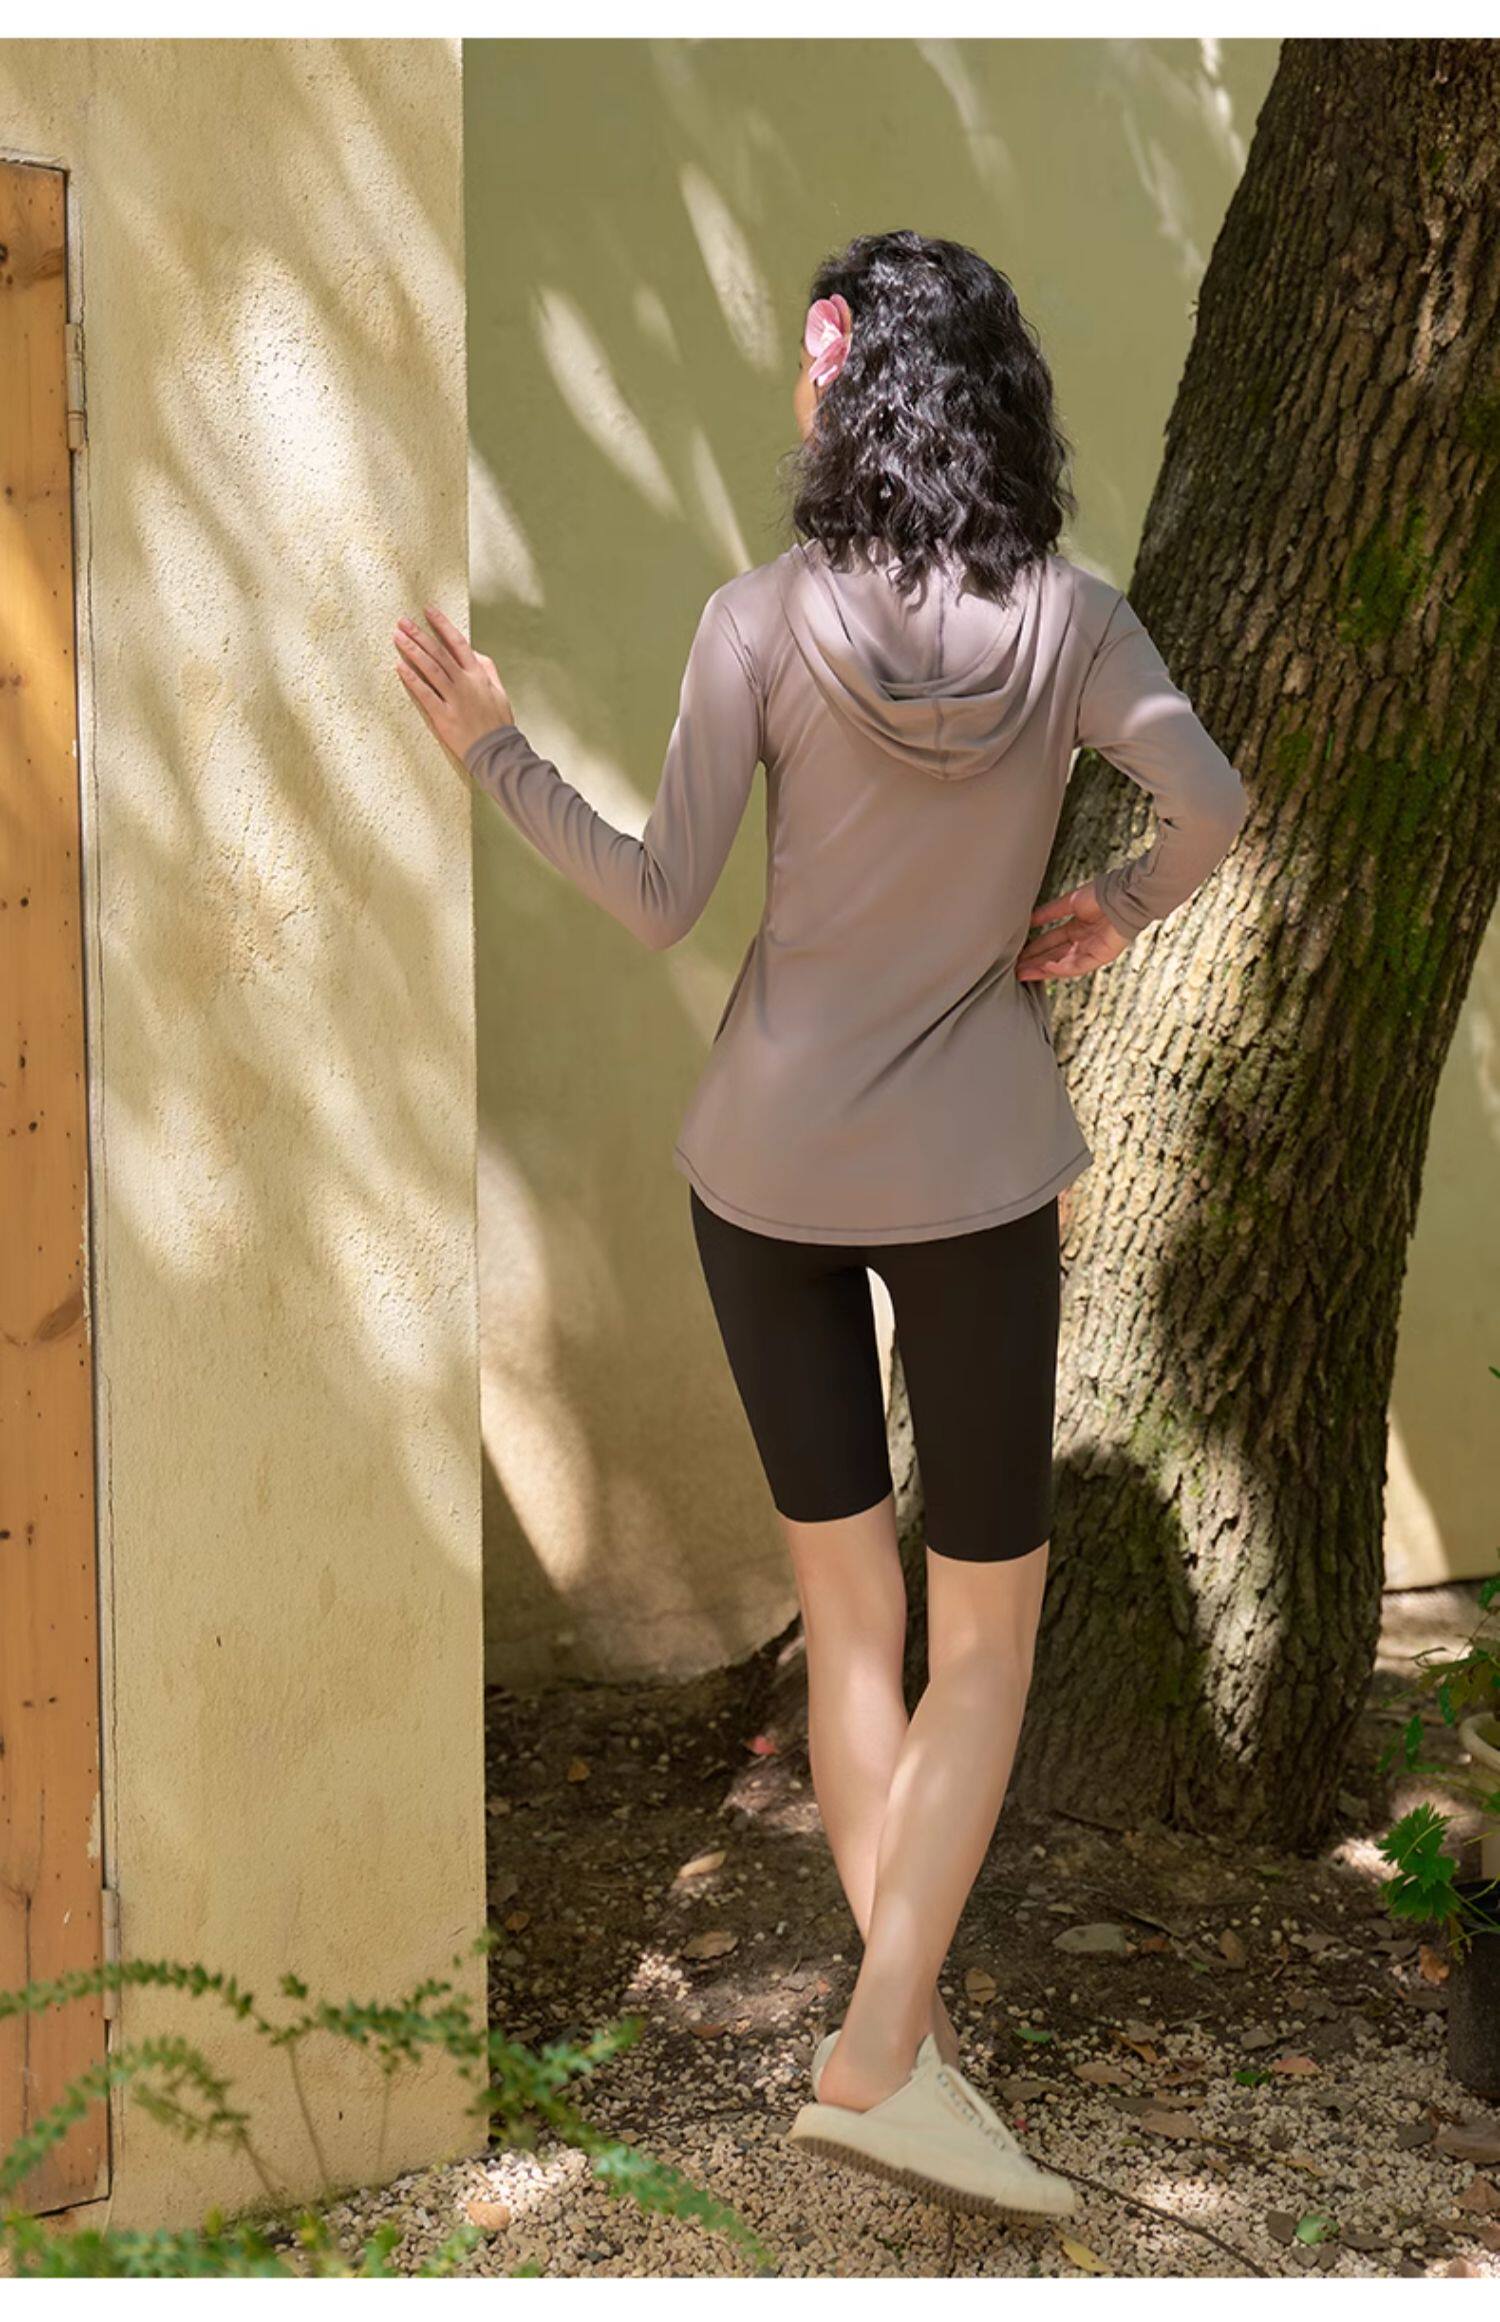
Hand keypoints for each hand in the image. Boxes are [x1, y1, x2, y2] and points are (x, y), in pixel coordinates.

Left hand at [392, 604, 514, 762]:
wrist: (497, 751)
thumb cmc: (498, 723)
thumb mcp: (499, 691)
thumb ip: (487, 670)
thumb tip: (475, 653)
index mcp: (478, 675)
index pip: (457, 643)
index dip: (442, 625)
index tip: (428, 611)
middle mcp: (465, 683)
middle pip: (438, 652)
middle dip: (419, 634)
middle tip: (402, 621)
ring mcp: (454, 700)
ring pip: (430, 669)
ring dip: (412, 650)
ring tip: (397, 636)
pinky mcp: (444, 717)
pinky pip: (425, 694)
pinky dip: (412, 680)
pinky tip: (399, 667)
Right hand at [1015, 882, 1131, 980]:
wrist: (1122, 896)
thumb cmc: (1100, 894)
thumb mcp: (1069, 902)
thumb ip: (1049, 912)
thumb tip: (1028, 919)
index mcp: (1077, 928)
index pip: (1051, 942)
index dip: (1034, 948)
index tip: (1016, 954)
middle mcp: (1083, 941)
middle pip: (1054, 956)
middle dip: (1034, 962)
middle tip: (1013, 969)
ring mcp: (1092, 950)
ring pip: (1062, 964)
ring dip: (1042, 969)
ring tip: (1022, 973)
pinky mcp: (1101, 957)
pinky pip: (1078, 966)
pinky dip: (1062, 968)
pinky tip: (1046, 968)